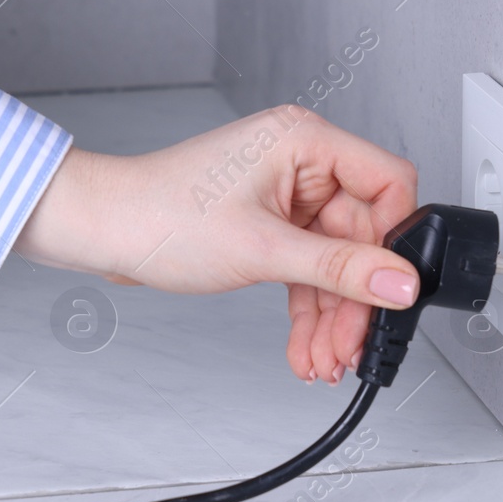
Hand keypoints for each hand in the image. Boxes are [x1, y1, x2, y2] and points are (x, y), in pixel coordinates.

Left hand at [14, 107, 419, 383]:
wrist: (103, 231)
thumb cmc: (159, 216)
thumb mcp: (262, 249)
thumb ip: (339, 269)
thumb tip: (400, 282)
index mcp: (305, 140)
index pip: (388, 182)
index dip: (395, 240)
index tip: (391, 289)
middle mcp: (300, 161)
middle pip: (361, 235)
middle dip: (353, 299)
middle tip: (349, 347)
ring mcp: (285, 193)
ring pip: (334, 261)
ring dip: (331, 315)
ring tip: (324, 360)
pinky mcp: (270, 223)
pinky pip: (307, 268)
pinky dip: (308, 309)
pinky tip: (307, 347)